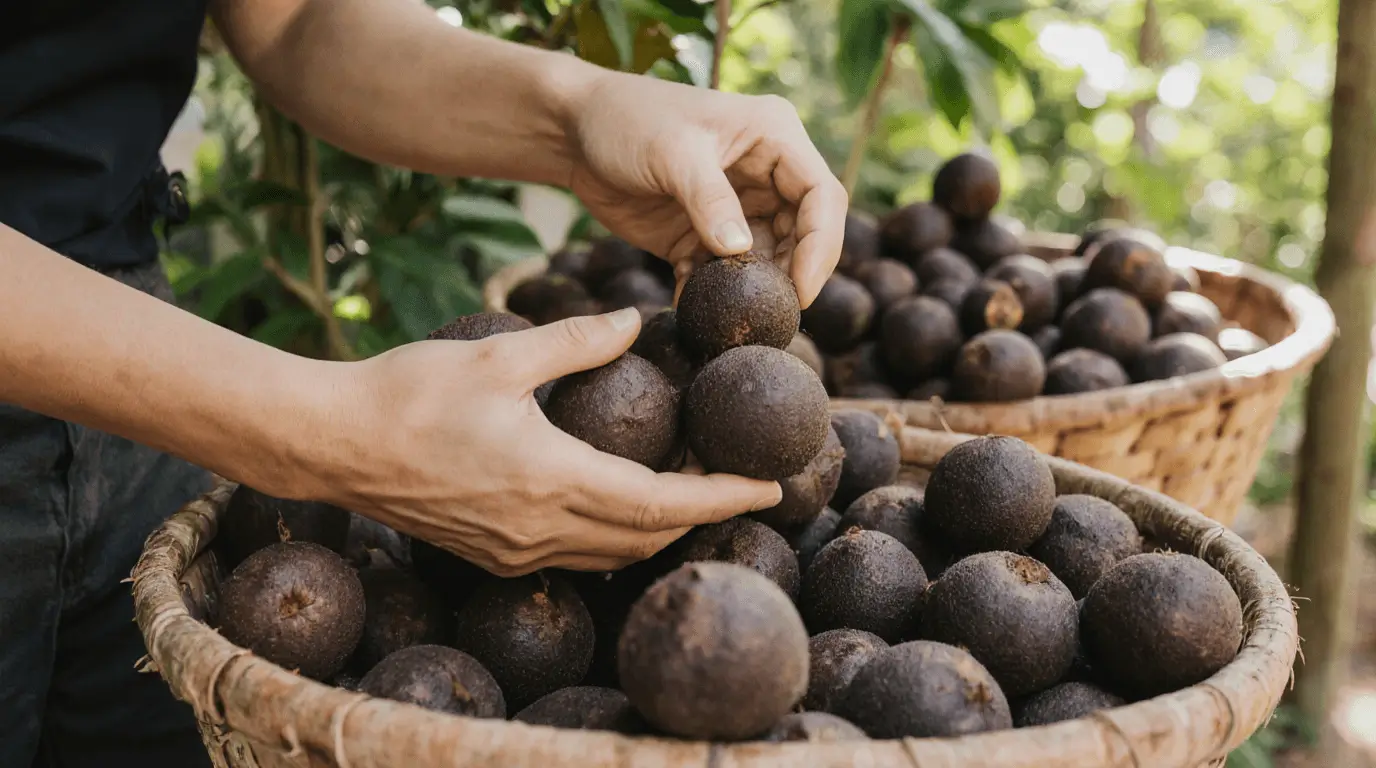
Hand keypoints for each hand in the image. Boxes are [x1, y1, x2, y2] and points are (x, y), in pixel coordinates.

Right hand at [316, 307, 782, 575]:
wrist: (332, 445)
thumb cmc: (409, 394)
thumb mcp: (501, 357)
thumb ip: (576, 342)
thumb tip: (634, 321)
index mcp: (553, 481)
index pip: (664, 505)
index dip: (724, 499)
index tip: (771, 488)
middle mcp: (540, 531)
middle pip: (648, 539)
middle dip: (702, 516)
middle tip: (737, 481)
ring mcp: (514, 553)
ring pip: (613, 555)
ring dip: (659, 528)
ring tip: (690, 489)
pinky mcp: (492, 557)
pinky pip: (575, 558)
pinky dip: (614, 536)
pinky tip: (619, 503)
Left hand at [566, 72, 847, 308]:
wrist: (573, 131)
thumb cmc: (626, 119)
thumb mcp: (672, 153)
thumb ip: (709, 200)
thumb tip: (741, 250)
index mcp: (774, 136)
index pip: (822, 195)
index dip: (820, 245)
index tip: (801, 289)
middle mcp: (765, 172)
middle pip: (804, 234)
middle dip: (791, 274)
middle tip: (771, 311)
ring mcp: (735, 206)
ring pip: (766, 259)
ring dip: (751, 289)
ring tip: (730, 312)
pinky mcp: (703, 235)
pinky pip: (721, 273)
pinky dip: (710, 293)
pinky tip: (690, 305)